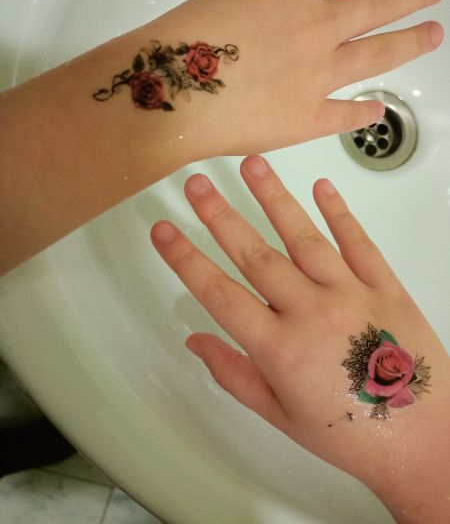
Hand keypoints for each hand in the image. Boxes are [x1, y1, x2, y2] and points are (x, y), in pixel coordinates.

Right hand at [151, 0, 444, 157]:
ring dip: (410, 40)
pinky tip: (377, 110)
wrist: (176, 91)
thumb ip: (263, 2)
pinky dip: (365, 113)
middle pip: (378, 2)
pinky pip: (348, 114)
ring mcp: (319, 73)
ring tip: (431, 33)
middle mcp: (316, 25)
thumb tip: (275, 18)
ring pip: (379, 52)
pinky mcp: (310, 117)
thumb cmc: (183, 39)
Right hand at [151, 155, 449, 522]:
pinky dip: (339, 212)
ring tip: (251, 165)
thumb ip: (234, 374)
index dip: (185, 259)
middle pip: (255, 255)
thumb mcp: (281, 414)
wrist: (422, 438)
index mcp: (279, 349)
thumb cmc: (350, 432)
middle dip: (220, 216)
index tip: (163, 231)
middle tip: (196, 184)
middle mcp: (311, 313)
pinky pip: (358, 241)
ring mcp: (351, 294)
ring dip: (273, 198)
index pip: (219, 294)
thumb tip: (196, 340)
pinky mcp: (385, 285)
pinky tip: (321, 187)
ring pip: (303, 237)